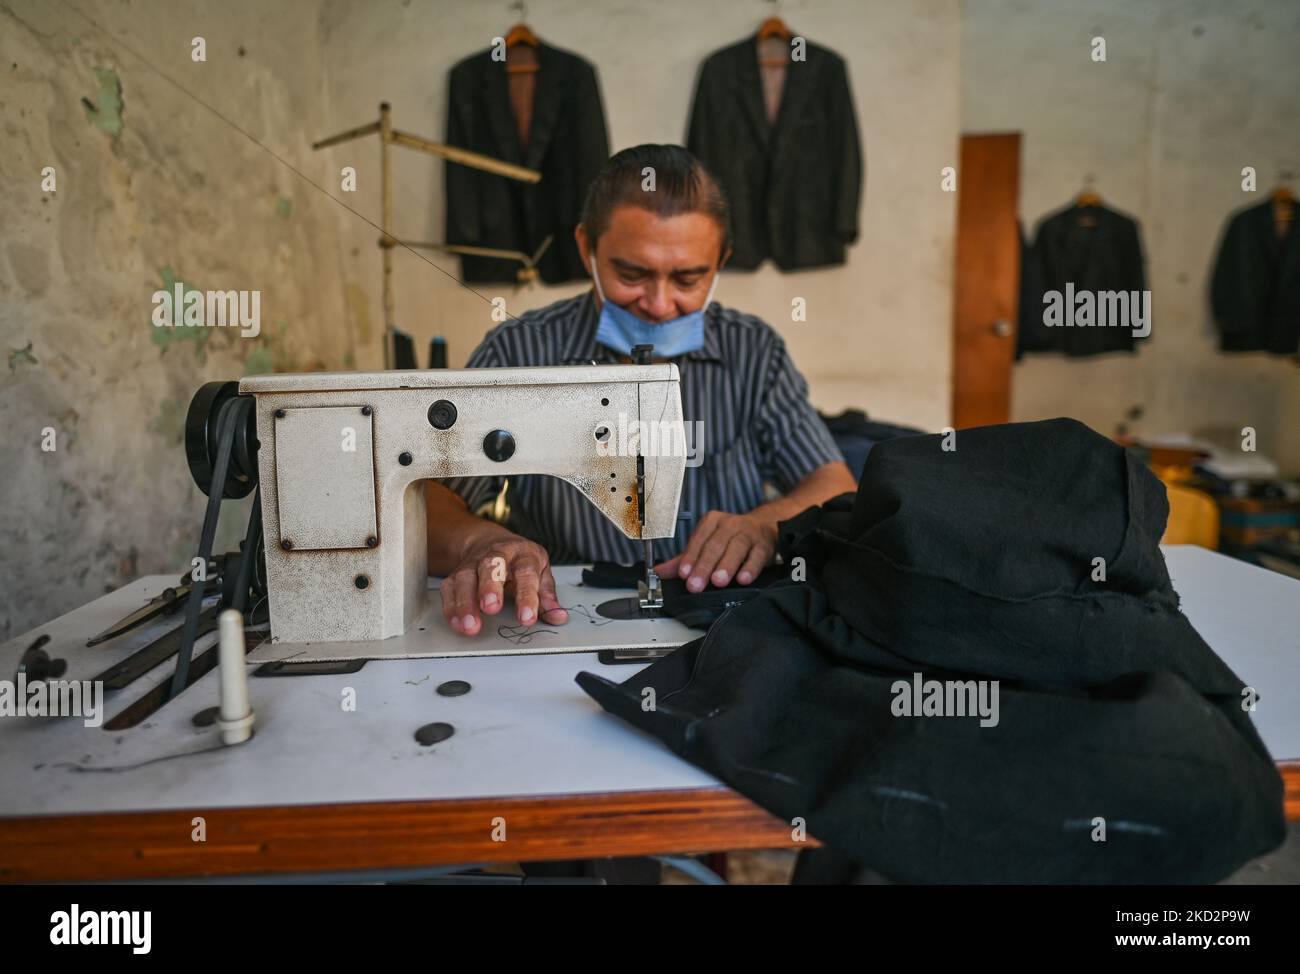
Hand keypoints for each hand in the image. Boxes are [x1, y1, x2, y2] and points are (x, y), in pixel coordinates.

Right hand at [440, 533, 567, 636]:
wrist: (490, 542)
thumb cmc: (520, 561)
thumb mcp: (541, 572)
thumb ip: (547, 596)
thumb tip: (558, 617)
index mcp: (523, 554)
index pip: (526, 572)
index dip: (527, 595)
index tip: (527, 617)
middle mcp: (497, 554)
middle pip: (491, 566)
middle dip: (490, 587)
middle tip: (491, 608)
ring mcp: (474, 563)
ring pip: (466, 577)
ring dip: (466, 602)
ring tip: (471, 625)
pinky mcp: (456, 574)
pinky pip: (449, 589)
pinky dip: (451, 607)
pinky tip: (458, 623)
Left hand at [654, 509, 776, 592]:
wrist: (764, 527)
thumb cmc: (731, 538)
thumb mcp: (707, 544)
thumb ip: (684, 559)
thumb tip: (659, 572)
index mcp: (712, 521)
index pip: (698, 540)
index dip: (690, 557)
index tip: (683, 574)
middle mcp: (730, 524)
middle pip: (715, 545)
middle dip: (704, 566)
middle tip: (696, 585)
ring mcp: (749, 533)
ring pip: (736, 547)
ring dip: (726, 566)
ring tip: (718, 581)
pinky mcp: (765, 545)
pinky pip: (757, 556)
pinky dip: (750, 568)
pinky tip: (743, 579)